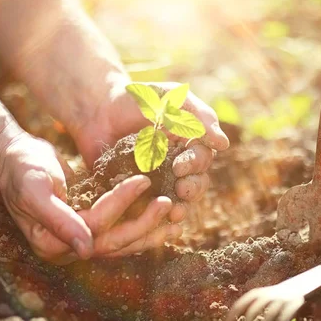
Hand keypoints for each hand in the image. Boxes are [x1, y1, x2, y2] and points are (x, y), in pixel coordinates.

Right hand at [0, 133, 181, 264]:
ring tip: (177, 218)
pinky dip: (142, 223)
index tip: (142, 180)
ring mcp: (80, 238)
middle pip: (114, 241)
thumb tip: (86, 251)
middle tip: (169, 203)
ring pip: (122, 241)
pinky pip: (120, 229)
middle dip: (144, 223)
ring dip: (149, 230)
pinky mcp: (91, 226)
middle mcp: (68, 247)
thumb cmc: (20, 169)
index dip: (120, 204)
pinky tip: (164, 217)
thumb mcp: (35, 191)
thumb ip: (58, 219)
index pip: (95, 226)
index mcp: (51, 243)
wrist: (14, 157)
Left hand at [67, 81, 229, 220]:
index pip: (202, 160)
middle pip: (195, 184)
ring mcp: (157, 181)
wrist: (96, 110)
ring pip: (177, 201)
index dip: (195, 165)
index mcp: (189, 144)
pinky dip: (156, 217)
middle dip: (192, 189)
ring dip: (181, 208)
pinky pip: (151, 209)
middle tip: (181, 189)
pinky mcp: (136, 193)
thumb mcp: (171, 99)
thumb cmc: (137, 100)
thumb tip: (224, 144)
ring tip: (175, 213)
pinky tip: (156, 221)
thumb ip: (198, 117)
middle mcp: (177, 166)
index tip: (180, 165)